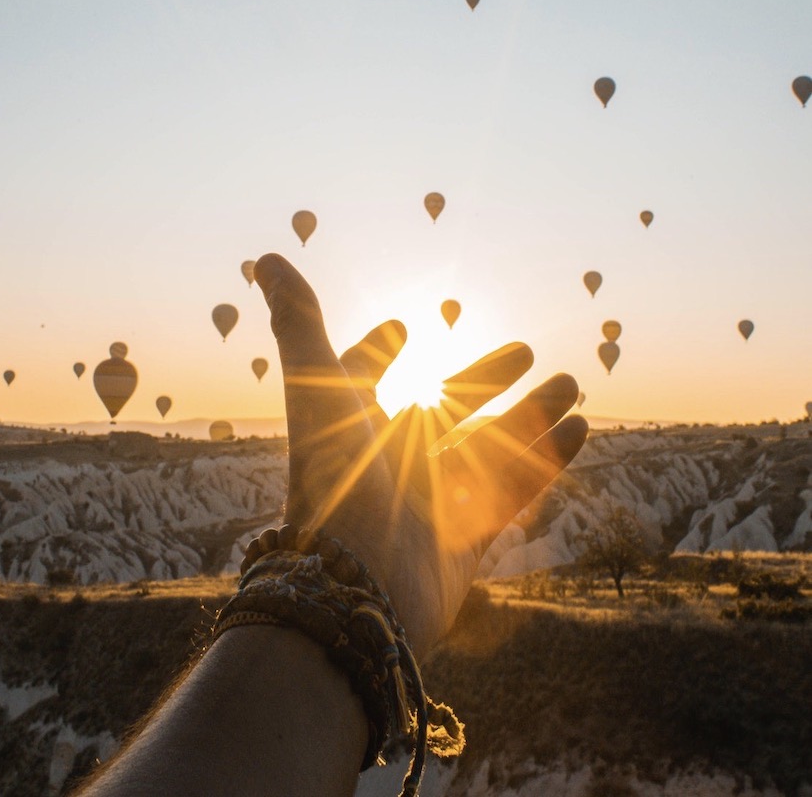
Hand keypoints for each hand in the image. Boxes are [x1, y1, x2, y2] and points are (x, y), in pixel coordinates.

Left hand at [254, 253, 587, 656]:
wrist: (358, 590)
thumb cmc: (334, 482)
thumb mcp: (319, 389)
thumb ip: (299, 322)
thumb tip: (267, 256)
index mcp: (352, 428)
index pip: (360, 380)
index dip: (374, 353)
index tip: (400, 328)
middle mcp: (390, 463)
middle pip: (443, 412)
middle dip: (483, 380)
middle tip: (524, 350)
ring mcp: (430, 502)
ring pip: (488, 449)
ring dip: (530, 416)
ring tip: (570, 381)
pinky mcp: (465, 540)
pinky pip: (512, 492)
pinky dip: (545, 459)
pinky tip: (579, 427)